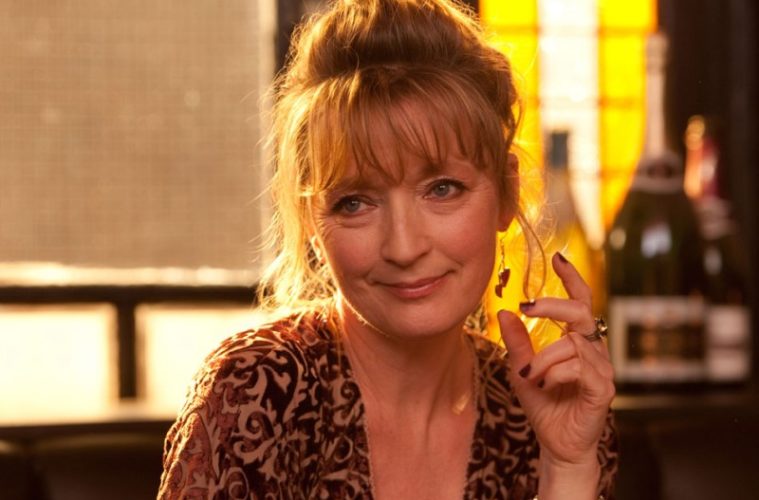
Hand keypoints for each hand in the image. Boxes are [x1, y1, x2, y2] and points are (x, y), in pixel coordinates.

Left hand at [497, 252, 614, 469]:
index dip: (572, 278)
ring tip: (531, 376)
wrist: (557, 445)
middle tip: (526, 306)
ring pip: (572, 343)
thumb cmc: (545, 405)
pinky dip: (556, 373)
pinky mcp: (603, 390)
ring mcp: (602, 370)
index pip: (581, 302)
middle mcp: (594, 350)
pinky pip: (580, 368)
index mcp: (578, 341)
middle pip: (580, 312)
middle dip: (552, 305)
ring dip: (544, 358)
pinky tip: (544, 383)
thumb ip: (517, 342)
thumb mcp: (522, 369)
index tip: (559, 256)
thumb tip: (505, 311)